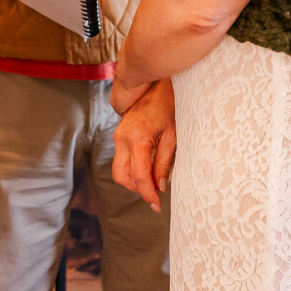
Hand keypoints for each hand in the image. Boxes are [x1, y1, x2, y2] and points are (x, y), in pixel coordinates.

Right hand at [112, 80, 175, 212]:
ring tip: (153, 181)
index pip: (139, 175)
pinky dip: (132, 170)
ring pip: (119, 171)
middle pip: (122, 177)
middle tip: (154, 195)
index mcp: (137, 139)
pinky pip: (121, 161)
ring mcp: (117, 137)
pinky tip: (148, 169)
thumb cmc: (166, 106)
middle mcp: (122, 140)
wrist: (151, 84)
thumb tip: (160, 186)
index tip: (156, 205)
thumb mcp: (172, 135)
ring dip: (134, 181)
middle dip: (137, 189)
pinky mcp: (118, 137)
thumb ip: (164, 162)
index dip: (147, 194)